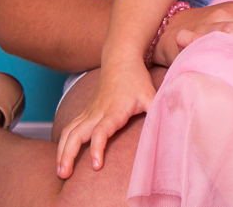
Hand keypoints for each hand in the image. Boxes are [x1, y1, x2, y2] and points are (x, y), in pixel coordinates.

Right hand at [55, 62, 155, 177]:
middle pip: (76, 134)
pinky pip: (70, 127)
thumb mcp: (149, 93)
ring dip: (62, 150)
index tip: (96, 165)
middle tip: (63, 174)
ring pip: (69, 131)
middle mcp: (97, 112)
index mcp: (113, 110)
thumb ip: (158, 108)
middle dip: (68, 155)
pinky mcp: (86, 111)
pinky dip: (63, 142)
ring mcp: (89, 111)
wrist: (120, 57)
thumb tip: (172, 122)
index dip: (97, 149)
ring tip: (60, 171)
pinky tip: (62, 155)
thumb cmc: (136, 77)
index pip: (101, 132)